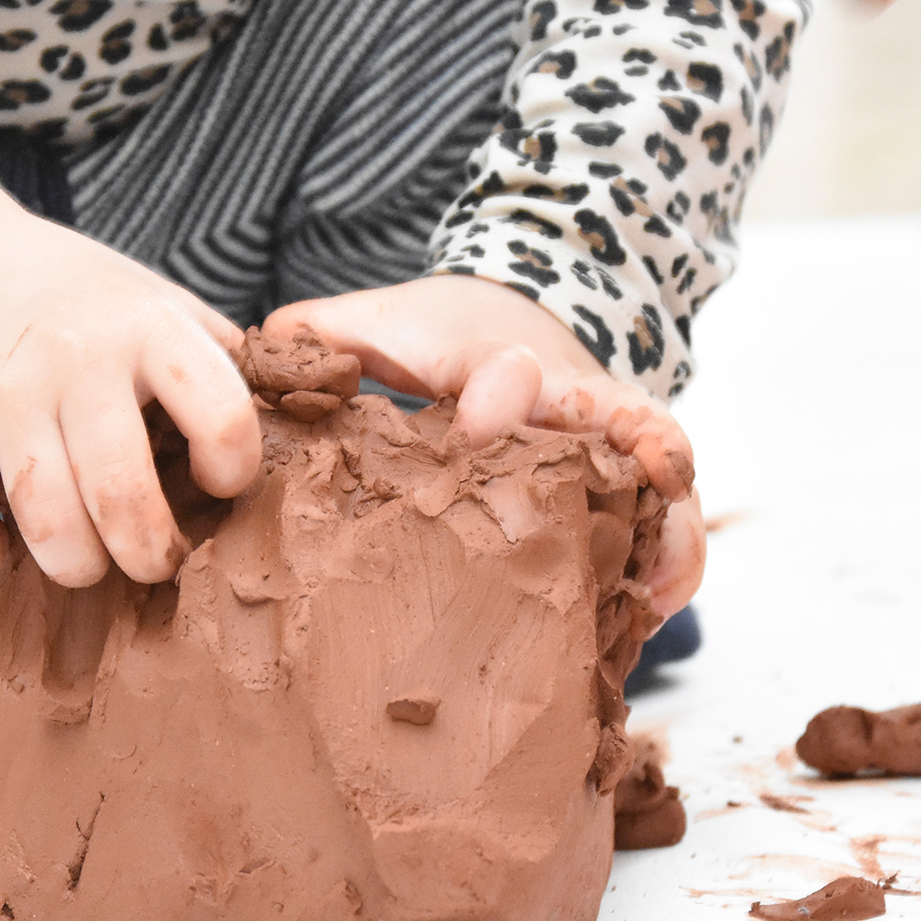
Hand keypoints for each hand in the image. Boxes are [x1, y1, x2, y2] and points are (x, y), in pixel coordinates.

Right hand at [0, 117, 259, 587]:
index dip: (233, 471)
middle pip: (124, 496)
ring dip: (78, 567)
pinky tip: (6, 545)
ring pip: (48, 525)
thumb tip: (293, 440)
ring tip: (89, 562)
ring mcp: (0, 394)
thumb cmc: (85, 302)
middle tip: (155, 561)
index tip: (219, 483)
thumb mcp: (162, 303)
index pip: (222, 415)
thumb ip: (220, 363)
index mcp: (149, 326)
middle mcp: (75, 357)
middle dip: (151, 556)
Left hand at [263, 276, 704, 617]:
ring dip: (666, 527)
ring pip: (658, 478)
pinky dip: (672, 560)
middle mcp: (566, 402)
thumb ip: (316, 338)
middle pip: (618, 418)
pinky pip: (665, 520)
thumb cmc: (432, 333)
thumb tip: (249, 359)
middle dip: (632, 450)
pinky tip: (654, 608)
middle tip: (644, 486)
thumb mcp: (371, 323)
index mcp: (493, 361)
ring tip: (657, 590)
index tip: (478, 418)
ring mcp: (605, 446)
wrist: (515, 312)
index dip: (497, 391)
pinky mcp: (623, 486)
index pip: (504, 367)